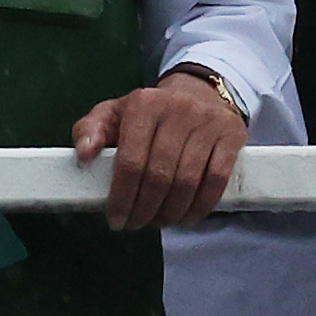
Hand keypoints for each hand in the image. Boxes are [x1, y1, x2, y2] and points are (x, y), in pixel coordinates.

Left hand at [70, 67, 246, 230]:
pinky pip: (216, 180)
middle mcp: (177, 110)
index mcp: (142, 104)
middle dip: (145, 209)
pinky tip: (186, 218)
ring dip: (171, 212)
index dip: (122, 196)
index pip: (130, 160)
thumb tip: (83, 154)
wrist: (199, 92)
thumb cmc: (149, 111)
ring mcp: (207, 123)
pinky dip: (200, 206)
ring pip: (188, 181)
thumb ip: (90, 130)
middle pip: (159, 175)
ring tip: (159, 222)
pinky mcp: (232, 136)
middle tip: (137, 224)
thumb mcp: (113, 111)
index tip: (116, 219)